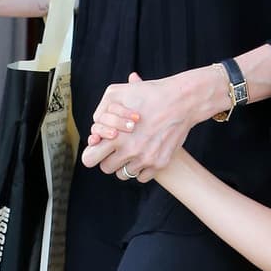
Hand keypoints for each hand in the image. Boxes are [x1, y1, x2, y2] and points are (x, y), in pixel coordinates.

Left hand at [83, 69, 220, 182]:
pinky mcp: (159, 163)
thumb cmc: (149, 94)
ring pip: (124, 174)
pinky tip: (145, 154)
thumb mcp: (118, 92)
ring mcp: (145, 160)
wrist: (181, 101)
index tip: (100, 147)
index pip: (89, 159)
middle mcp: (129, 151)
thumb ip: (101, 110)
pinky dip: (141, 169)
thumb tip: (95, 132)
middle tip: (116, 148)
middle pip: (106, 168)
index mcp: (115, 136)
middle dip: (109, 159)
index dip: (93, 153)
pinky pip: (141, 177)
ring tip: (132, 150)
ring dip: (125, 164)